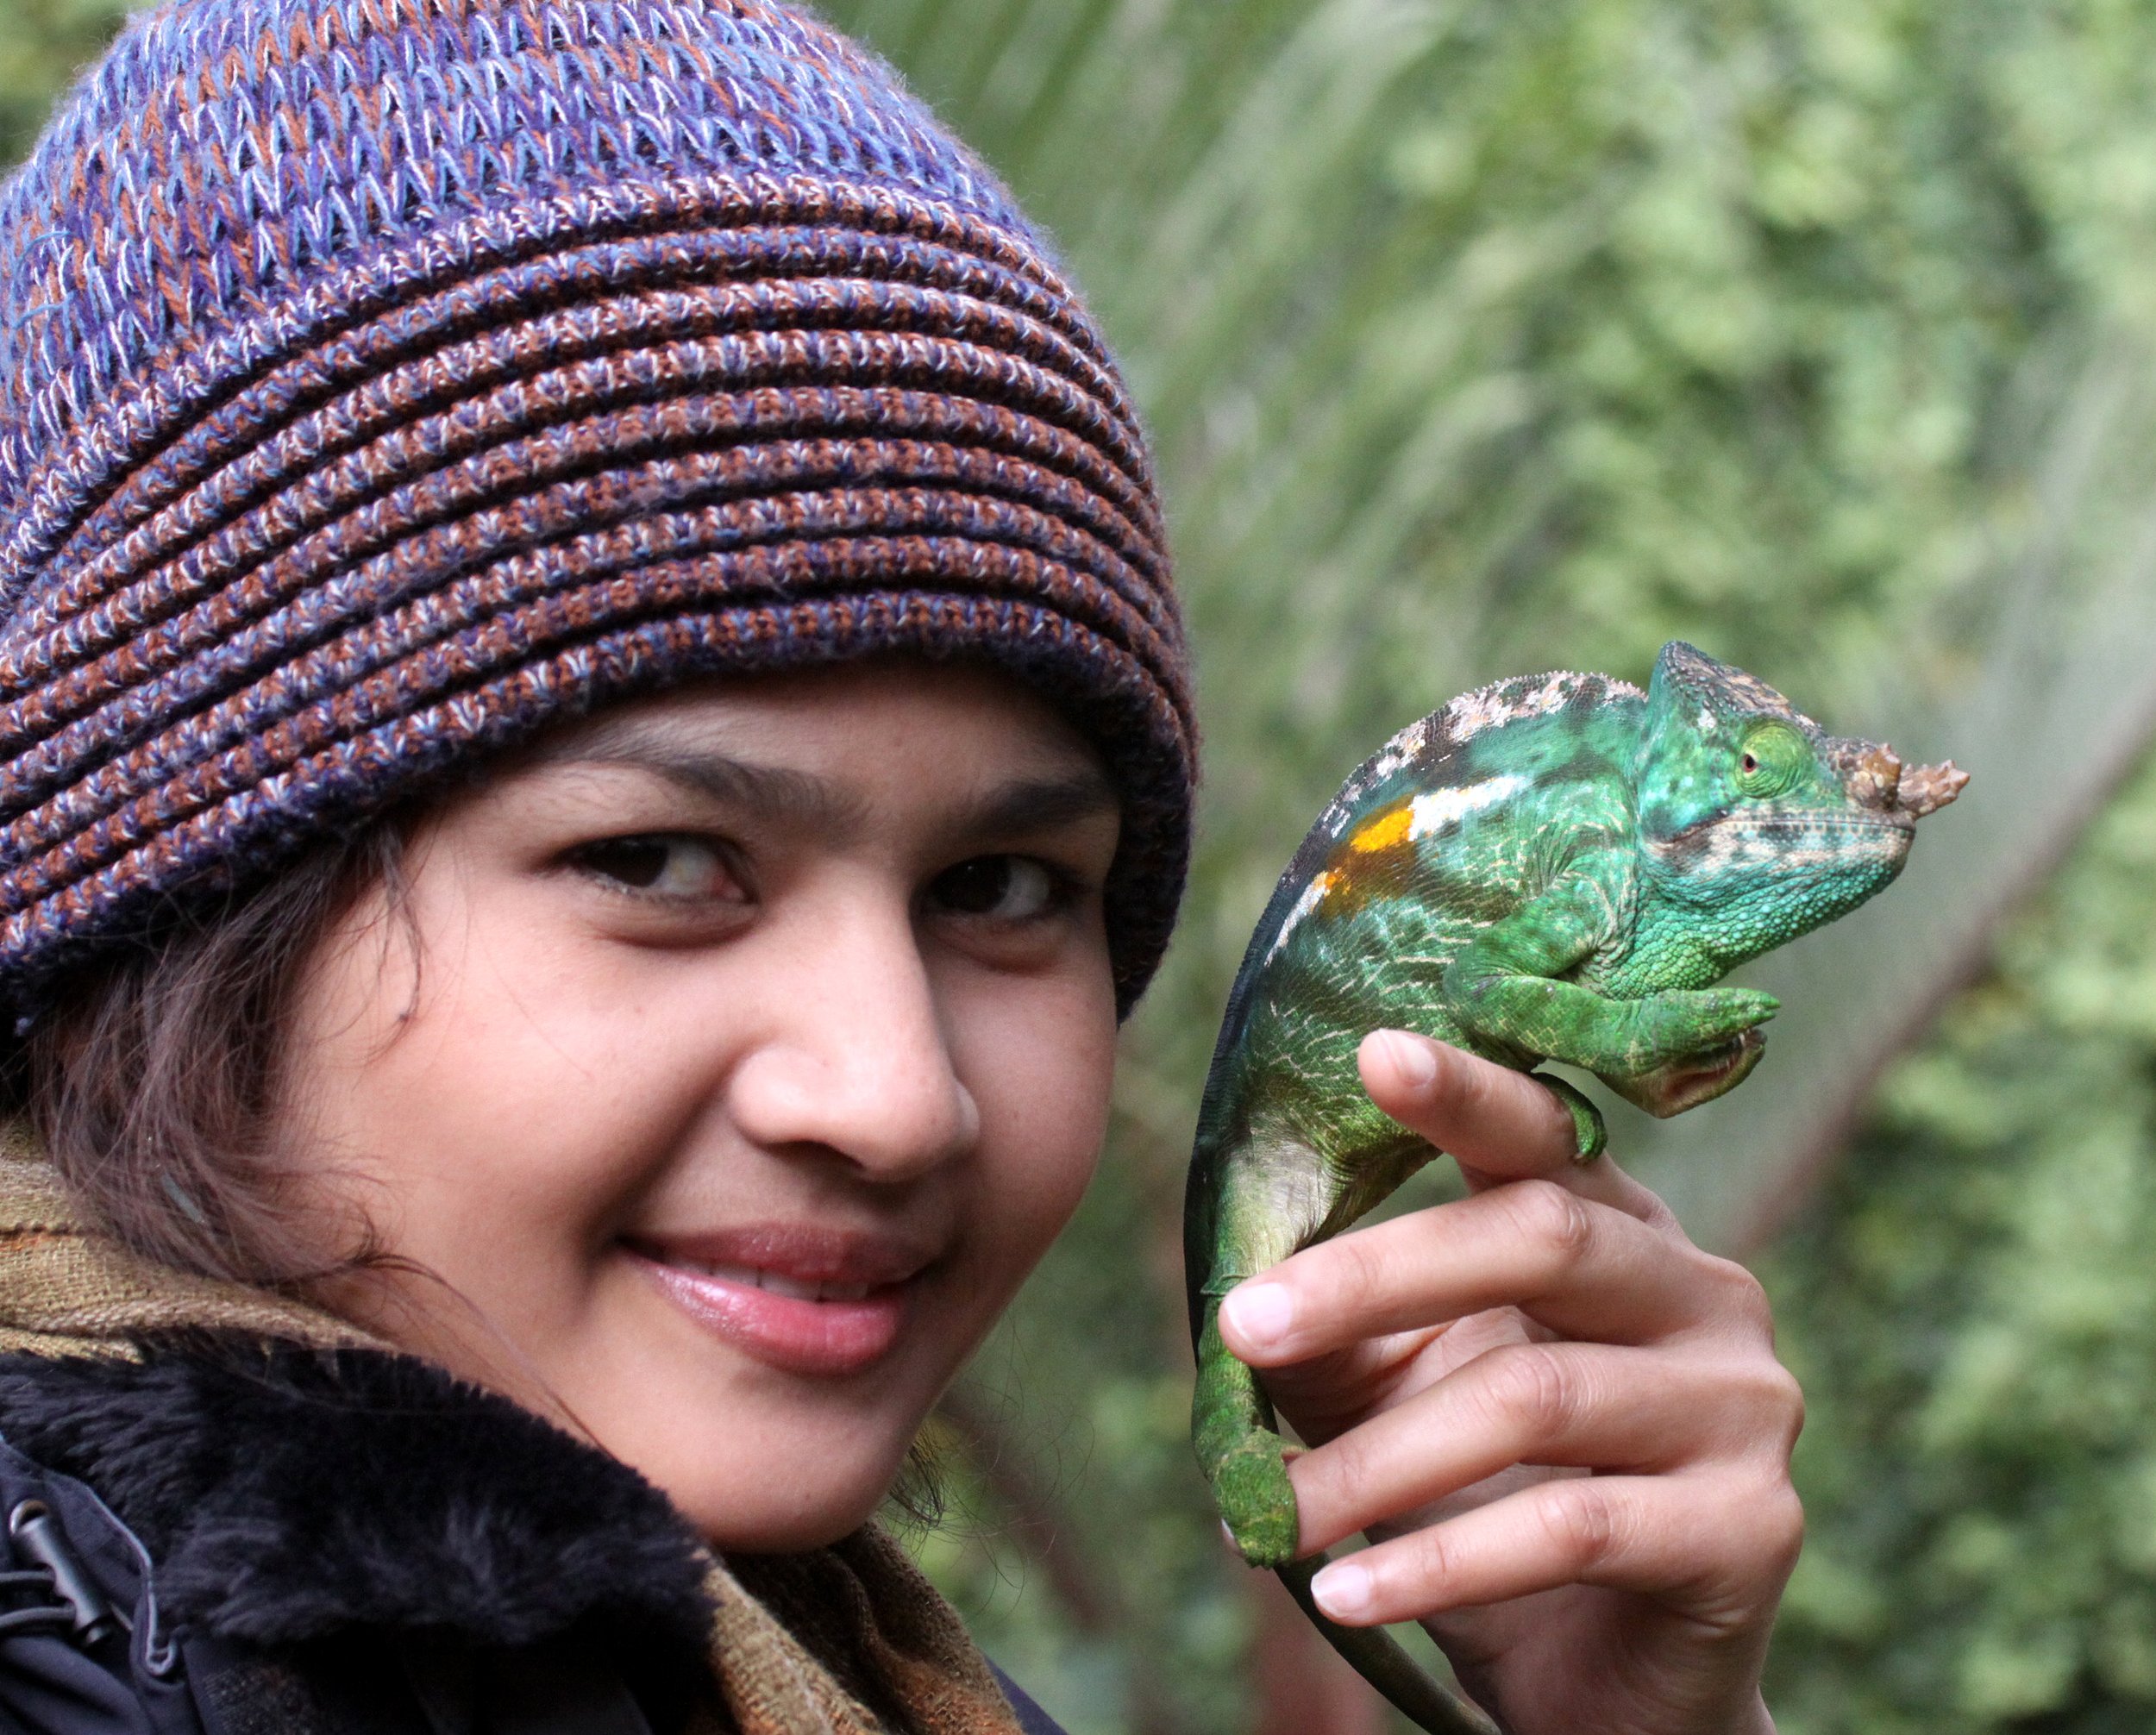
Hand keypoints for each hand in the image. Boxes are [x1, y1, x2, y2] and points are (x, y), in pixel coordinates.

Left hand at [1214, 1032, 1801, 1734]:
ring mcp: (1742, 1405)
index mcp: (1620, 1229)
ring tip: (1278, 1514)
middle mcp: (1700, 1292)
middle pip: (1540, 1239)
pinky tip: (1347, 1592)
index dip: (1468, 1093)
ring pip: (1538, 1396)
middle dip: (1375, 1276)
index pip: (1546, 1137)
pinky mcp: (1751, 1527)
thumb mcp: (1399, 1400)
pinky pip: (1574, 1529)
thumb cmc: (1490, 1506)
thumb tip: (1238, 1295)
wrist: (1605, 1684)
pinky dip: (1439, 1563)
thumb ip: (1335, 1337)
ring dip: (1382, 1458)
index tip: (1375, 1052)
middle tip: (1243, 1321)